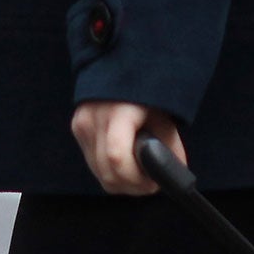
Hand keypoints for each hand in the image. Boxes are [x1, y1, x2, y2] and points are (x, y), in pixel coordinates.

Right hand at [71, 101, 186, 194]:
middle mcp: (93, 119)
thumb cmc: (147, 91)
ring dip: (122, 182)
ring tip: (140, 176)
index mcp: (117, 113)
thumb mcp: (164, 116)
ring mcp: (81, 125)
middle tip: (150, 184)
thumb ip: (170, 146)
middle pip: (107, 173)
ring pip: (99, 174)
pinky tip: (125, 164)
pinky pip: (93, 164)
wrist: (119, 66)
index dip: (136, 179)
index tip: (153, 183)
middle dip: (132, 186)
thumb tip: (176, 174)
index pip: (117, 158)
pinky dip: (111, 171)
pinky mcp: (77, 129)